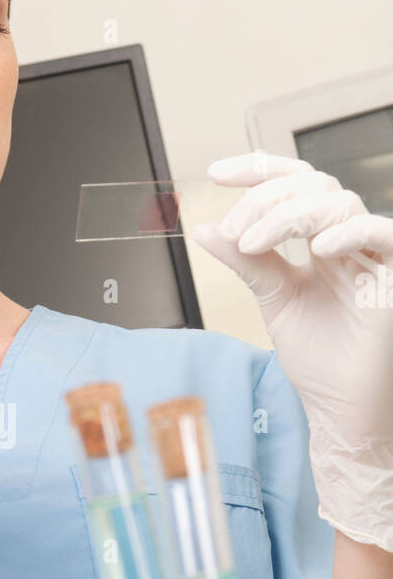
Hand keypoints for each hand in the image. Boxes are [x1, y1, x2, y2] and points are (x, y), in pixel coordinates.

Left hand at [191, 152, 392, 551]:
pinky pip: (380, 234)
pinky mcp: (391, 276)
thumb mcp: (272, 299)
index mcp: (319, 240)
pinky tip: (317, 248)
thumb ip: (246, 261)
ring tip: (253, 244)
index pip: (294, 184)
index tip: (215, 174)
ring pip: (338, 204)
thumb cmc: (318, 359)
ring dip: (288, 215)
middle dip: (265, 198)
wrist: (340, 408)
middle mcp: (347, 240)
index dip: (259, 170)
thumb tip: (204, 229)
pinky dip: (348, 232)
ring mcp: (371, 255)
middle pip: (313, 186)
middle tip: (234, 229)